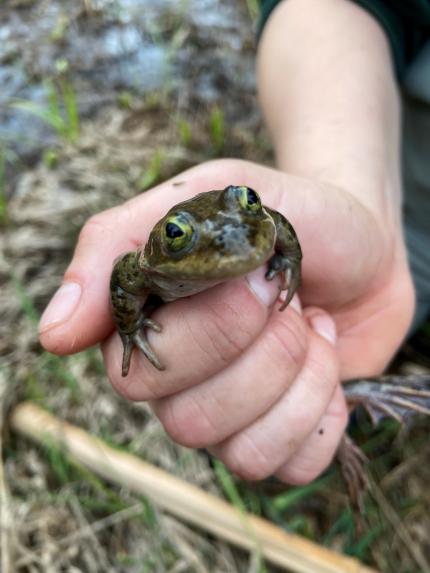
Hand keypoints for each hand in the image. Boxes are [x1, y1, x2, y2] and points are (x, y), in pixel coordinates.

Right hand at [39, 158, 413, 483]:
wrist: (358, 238)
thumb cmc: (272, 216)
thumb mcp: (197, 197)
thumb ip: (115, 247)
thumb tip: (55, 335)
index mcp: (148, 331)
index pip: (136, 378)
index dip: (209, 331)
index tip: (252, 272)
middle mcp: (180, 386)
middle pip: (188, 423)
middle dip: (261, 351)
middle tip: (282, 296)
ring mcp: (232, 418)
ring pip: (242, 452)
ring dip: (300, 376)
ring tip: (310, 323)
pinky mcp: (285, 437)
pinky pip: (293, 465)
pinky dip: (326, 407)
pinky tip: (326, 356)